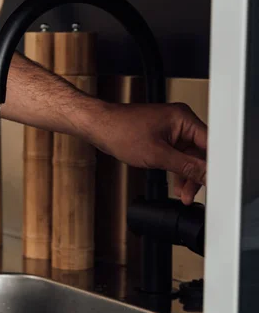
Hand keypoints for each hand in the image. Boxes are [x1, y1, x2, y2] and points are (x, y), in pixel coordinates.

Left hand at [90, 102, 206, 204]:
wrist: (98, 126)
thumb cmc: (119, 131)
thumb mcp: (157, 155)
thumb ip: (186, 167)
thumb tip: (206, 174)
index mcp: (183, 118)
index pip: (211, 144)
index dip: (214, 166)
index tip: (214, 183)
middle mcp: (180, 121)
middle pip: (200, 152)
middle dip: (197, 175)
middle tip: (191, 194)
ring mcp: (171, 129)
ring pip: (188, 157)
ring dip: (186, 176)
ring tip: (183, 194)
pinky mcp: (162, 137)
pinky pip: (177, 155)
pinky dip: (176, 170)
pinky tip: (176, 185)